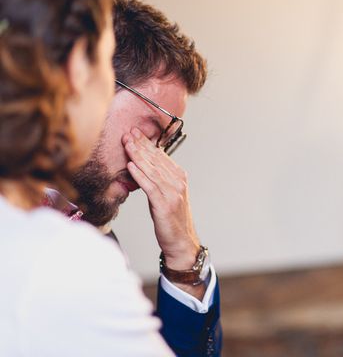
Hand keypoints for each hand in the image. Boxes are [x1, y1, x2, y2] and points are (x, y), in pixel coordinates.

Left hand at [123, 128, 199, 270]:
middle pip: (156, 160)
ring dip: (138, 156)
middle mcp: (178, 182)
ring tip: (127, 144)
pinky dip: (140, 175)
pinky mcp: (165, 205)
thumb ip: (158, 179)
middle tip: (128, 132)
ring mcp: (173, 193)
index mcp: (179, 177)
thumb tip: (144, 165)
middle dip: (141, 145)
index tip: (135, 133)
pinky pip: (150, 186)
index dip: (147, 143)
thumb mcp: (167, 195)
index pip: (161, 156)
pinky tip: (131, 166)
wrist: (181, 242)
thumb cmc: (171, 220)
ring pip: (152, 170)